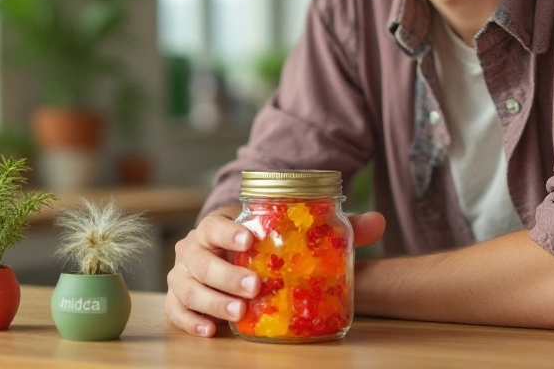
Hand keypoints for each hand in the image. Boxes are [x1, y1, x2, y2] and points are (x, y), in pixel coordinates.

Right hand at [165, 208, 384, 336]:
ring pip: (187, 288)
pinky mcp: (180, 301)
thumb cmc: (261, 245)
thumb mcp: (292, 234)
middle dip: (225, 274)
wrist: (227, 257)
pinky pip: (176, 312)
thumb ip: (332, 227)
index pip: (214, 224)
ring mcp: (183, 276)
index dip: (228, 232)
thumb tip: (377, 222)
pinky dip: (190, 322)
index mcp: (216, 227)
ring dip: (212, 301)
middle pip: (199, 260)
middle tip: (255, 287)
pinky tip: (212, 331)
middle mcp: (194, 249)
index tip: (249, 241)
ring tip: (240, 312)